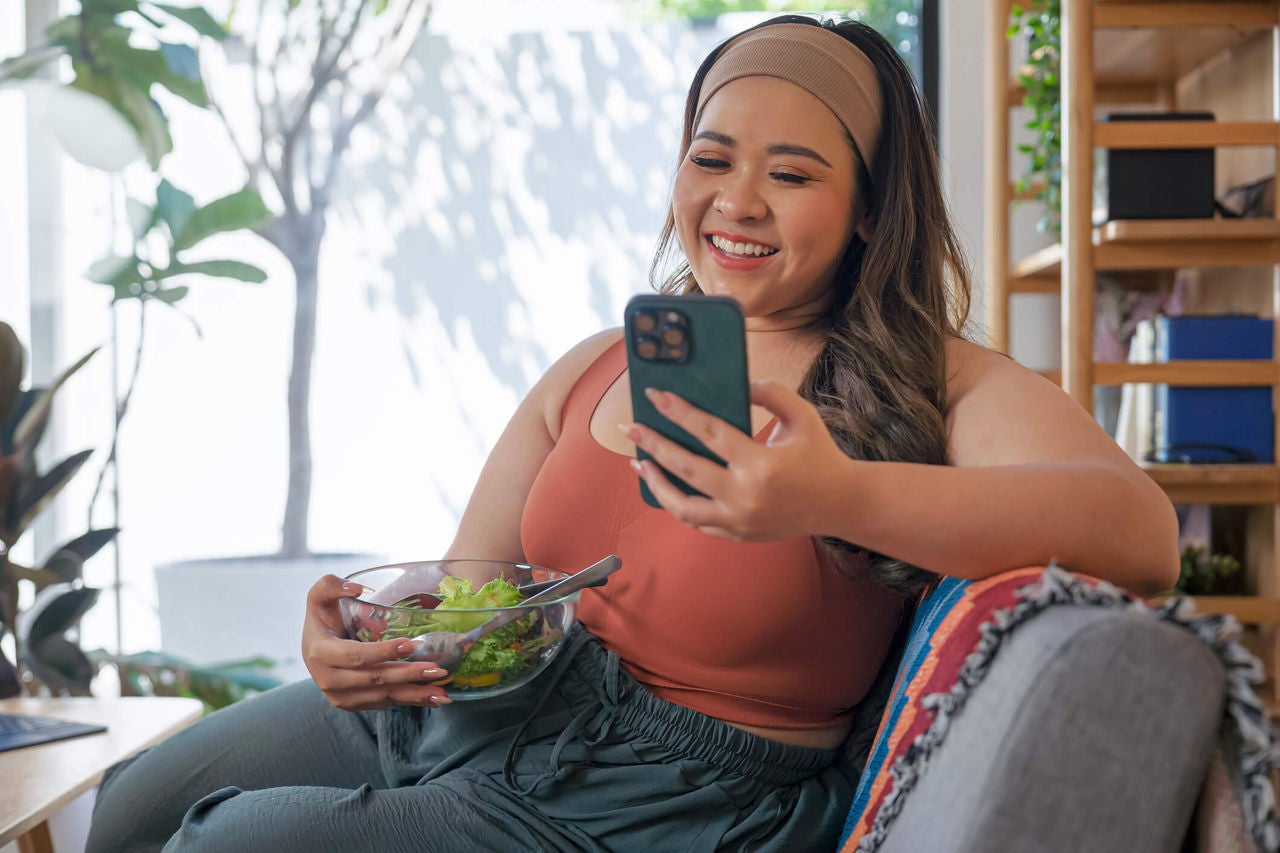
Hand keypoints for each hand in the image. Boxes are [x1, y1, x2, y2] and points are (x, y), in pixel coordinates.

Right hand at [302, 574, 452, 710]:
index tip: (411, 644)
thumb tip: (356, 588)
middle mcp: (329, 680)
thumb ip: (330, 585)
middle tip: (437, 669)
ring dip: (414, 694)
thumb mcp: (318, 598)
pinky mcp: (354, 704)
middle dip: (408, 675)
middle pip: (375, 679)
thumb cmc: (322, 620)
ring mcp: (341, 696)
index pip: (356, 655)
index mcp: (321, 654)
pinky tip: (431, 698)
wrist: (312, 651)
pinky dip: (409, 701)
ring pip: (383, 696)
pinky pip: (384, 703)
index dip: (383, 652)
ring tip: (441, 691)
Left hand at [622, 380, 850, 540]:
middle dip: (654, 445)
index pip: (709, 433)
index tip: (655, 395)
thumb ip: (771, 393)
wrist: (840, 504)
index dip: (679, 412)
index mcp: (761, 465)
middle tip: (631, 428)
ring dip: (656, 484)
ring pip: (683, 506)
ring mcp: (739, 521)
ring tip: (639, 462)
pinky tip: (665, 486)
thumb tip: (738, 384)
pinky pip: (698, 522)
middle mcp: (745, 496)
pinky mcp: (738, 534)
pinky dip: (678, 504)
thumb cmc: (820, 455)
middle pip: (686, 468)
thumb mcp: (803, 416)